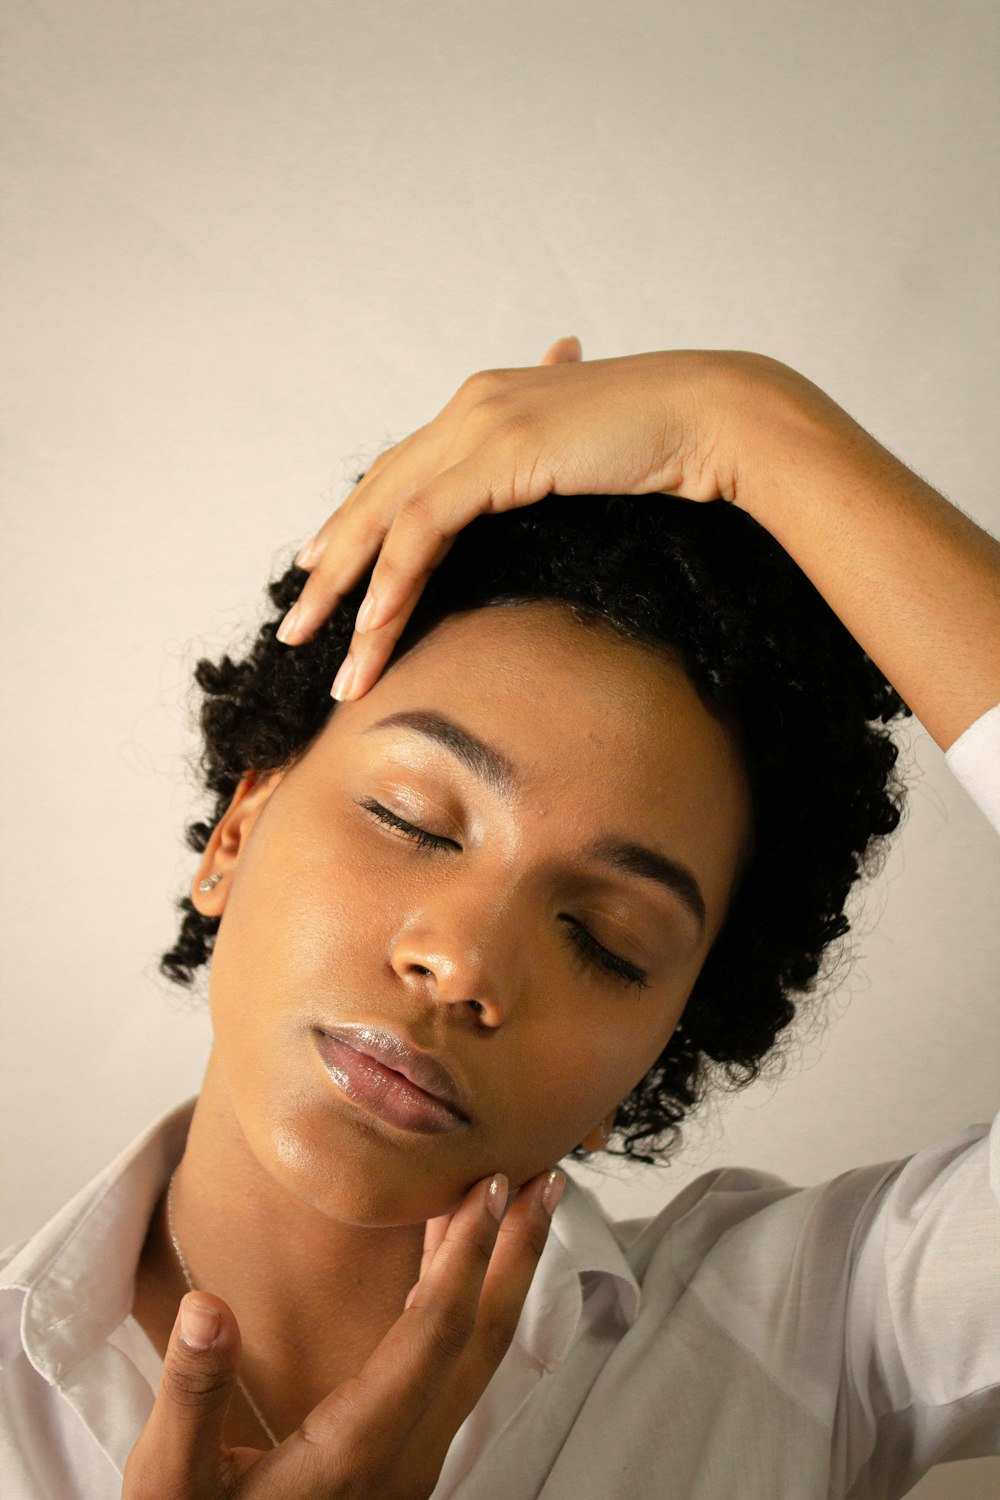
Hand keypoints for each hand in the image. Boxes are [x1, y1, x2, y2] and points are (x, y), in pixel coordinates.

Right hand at [122, 1165, 564, 1499]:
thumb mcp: (172, 1483)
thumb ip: (192, 1395)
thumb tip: (206, 1308)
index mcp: (356, 1450)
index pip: (434, 1334)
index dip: (467, 1255)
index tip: (488, 1188)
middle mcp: (405, 1458)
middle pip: (482, 1341)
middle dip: (517, 1254)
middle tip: (544, 1180)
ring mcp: (413, 1466)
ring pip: (477, 1359)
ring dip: (502, 1279)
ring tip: (518, 1211)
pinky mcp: (404, 1465)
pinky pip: (457, 1372)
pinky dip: (468, 1308)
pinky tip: (456, 1274)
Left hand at [278, 340, 769, 700]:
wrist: (720, 416)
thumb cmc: (669, 447)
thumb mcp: (586, 468)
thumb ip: (545, 478)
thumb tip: (537, 507)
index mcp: (487, 407)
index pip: (401, 474)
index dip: (358, 527)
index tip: (326, 576)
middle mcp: (471, 407)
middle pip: (377, 496)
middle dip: (332, 569)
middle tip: (297, 626)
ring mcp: (481, 423)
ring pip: (388, 518)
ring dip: (353, 596)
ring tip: (333, 660)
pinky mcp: (500, 450)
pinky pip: (424, 527)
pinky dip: (394, 580)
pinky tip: (374, 627)